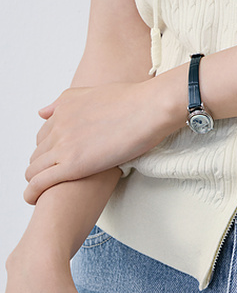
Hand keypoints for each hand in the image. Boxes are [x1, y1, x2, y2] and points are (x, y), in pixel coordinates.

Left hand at [23, 79, 180, 203]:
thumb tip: (42, 113)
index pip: (43, 135)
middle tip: (52, 178)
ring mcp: (64, 145)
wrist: (150, 108)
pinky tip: (33, 200)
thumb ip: (65, 102)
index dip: (48, 150)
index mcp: (64, 108)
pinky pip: (39, 183)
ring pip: (34, 169)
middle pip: (37, 153)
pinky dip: (31, 193)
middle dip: (41, 166)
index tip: (56, 160)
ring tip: (40, 192)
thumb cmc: (133, 100)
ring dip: (34, 181)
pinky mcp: (72, 165)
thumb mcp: (92, 92)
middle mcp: (59, 125)